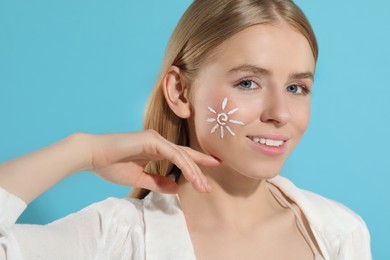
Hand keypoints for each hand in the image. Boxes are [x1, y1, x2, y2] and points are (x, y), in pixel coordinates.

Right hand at [84, 130, 219, 193]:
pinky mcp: (152, 140)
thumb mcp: (139, 178)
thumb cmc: (111, 165)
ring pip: (182, 155)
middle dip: (199, 170)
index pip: (180, 157)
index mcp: (155, 150)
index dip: (195, 165)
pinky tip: (193, 176)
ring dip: (194, 171)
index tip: (207, 178)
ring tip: (203, 186)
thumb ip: (158, 182)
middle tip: (208, 187)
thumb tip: (176, 188)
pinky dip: (184, 165)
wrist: (91, 155)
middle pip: (185, 156)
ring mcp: (156, 139)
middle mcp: (158, 142)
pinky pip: (173, 153)